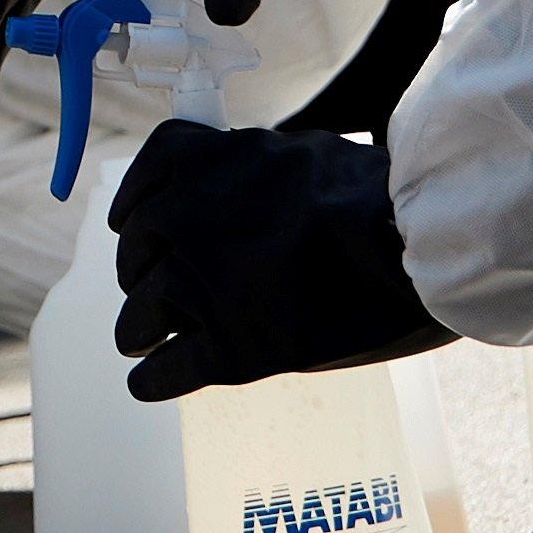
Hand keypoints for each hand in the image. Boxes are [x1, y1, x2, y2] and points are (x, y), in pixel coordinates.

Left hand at [106, 122, 447, 402]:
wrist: (400, 241)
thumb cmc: (361, 192)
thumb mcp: (286, 151)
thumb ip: (239, 170)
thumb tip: (227, 186)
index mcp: (190, 164)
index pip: (134, 196)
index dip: (136, 219)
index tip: (139, 235)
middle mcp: (176, 223)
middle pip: (132, 259)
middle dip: (145, 277)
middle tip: (164, 293)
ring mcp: (194, 290)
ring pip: (135, 320)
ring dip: (141, 331)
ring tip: (149, 342)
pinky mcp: (223, 350)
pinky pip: (162, 374)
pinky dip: (154, 380)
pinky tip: (152, 382)